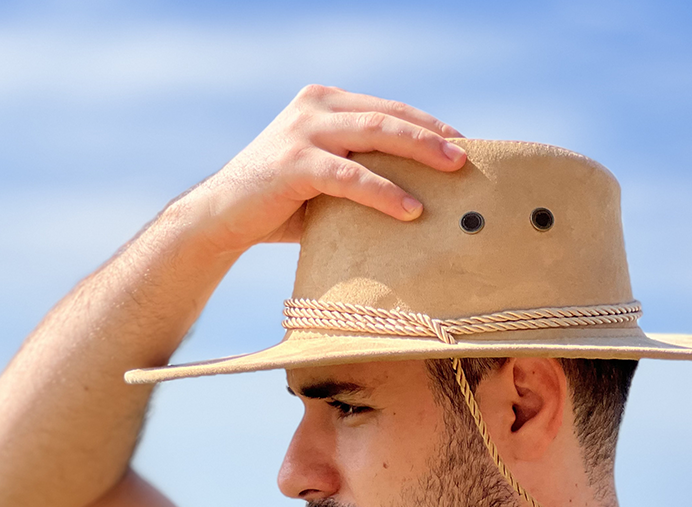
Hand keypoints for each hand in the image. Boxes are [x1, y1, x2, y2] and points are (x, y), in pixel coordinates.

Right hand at [188, 84, 466, 253]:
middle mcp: (316, 107)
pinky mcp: (295, 163)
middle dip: (433, 136)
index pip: (388, 109)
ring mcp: (304, 131)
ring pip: (376, 135)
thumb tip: (416, 197)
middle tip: (469, 156)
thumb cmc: (279, 206)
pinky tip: (411, 210)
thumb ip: (359, 171)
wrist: (221, 218)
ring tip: (454, 173)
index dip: (428, 126)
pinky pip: (351, 175)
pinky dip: (384, 192)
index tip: (463, 146)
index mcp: (325, 103)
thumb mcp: (325, 178)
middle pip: (389, 116)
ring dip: (421, 152)